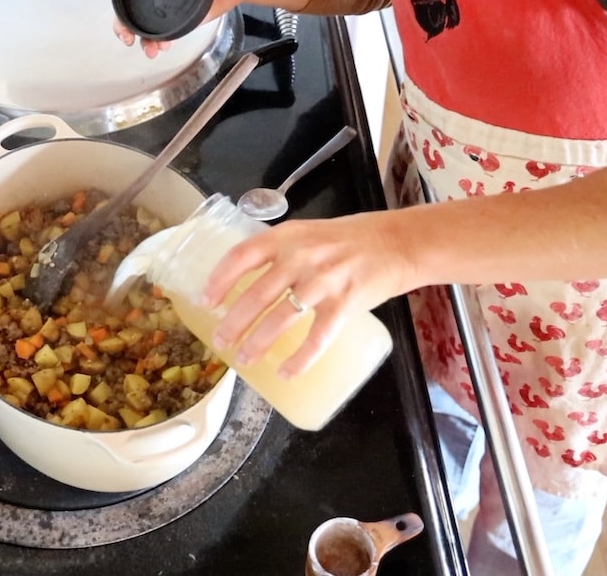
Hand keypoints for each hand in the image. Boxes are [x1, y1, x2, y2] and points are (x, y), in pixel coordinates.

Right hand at [95, 0, 254, 57]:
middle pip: (124, 4)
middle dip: (120, 22)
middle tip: (125, 34)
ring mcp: (162, 4)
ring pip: (138, 23)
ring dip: (137, 38)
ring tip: (148, 49)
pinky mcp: (176, 19)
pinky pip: (159, 34)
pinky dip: (156, 43)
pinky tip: (161, 48)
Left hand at [201, 213, 414, 377]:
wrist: (400, 242)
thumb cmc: (352, 239)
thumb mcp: (309, 233)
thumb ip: (281, 252)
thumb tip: (248, 281)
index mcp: (287, 236)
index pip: (241, 256)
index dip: (220, 280)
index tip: (206, 301)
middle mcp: (302, 256)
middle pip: (256, 294)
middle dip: (233, 322)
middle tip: (220, 341)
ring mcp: (323, 281)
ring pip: (280, 318)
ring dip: (258, 342)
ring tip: (244, 358)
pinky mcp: (345, 303)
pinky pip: (317, 338)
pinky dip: (300, 359)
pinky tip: (287, 372)